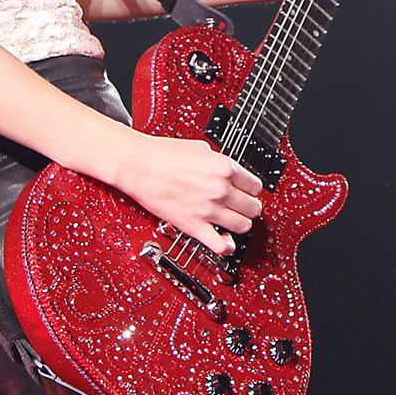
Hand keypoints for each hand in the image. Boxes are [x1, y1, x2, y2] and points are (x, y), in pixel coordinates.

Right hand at [109, 130, 263, 256]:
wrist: (139, 165)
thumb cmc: (164, 154)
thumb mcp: (201, 148)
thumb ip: (219, 162)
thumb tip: (228, 171)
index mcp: (225, 168)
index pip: (256, 186)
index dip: (252, 190)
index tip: (249, 192)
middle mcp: (221, 189)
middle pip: (253, 207)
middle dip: (250, 207)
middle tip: (244, 207)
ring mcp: (208, 209)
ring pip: (243, 226)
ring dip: (241, 224)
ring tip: (235, 221)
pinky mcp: (193, 225)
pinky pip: (220, 245)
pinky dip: (226, 246)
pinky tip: (225, 241)